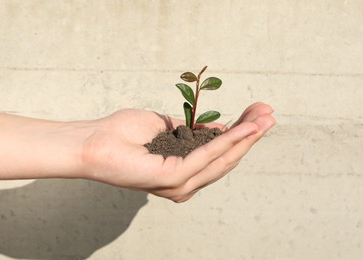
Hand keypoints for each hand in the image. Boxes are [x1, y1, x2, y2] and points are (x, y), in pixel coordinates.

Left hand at [81, 102, 274, 201]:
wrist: (92, 141)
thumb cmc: (122, 134)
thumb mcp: (166, 127)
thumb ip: (192, 132)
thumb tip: (220, 127)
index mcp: (183, 171)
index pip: (219, 153)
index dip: (240, 133)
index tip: (257, 113)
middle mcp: (185, 182)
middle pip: (226, 157)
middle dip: (250, 134)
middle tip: (269, 113)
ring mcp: (180, 184)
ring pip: (222, 158)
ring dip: (246, 136)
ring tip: (264, 117)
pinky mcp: (174, 179)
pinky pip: (207, 156)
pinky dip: (227, 140)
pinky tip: (243, 127)